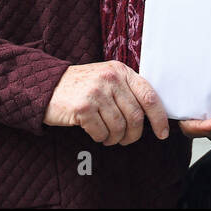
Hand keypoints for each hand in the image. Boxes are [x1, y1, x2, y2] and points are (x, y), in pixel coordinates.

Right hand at [43, 61, 169, 145]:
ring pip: (119, 127)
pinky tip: (96, 134)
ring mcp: (96, 92)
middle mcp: (111, 79)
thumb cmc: (82, 87)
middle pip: (135, 116)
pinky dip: (101, 138)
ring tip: (109, 137)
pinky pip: (101, 132)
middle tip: (125, 140)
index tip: (162, 133)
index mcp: (121, 71)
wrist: (48, 86)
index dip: (159, 118)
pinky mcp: (83, 106)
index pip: (149, 96)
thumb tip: (152, 116)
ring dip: (115, 138)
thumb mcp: (107, 79)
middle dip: (133, 134)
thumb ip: (127, 90)